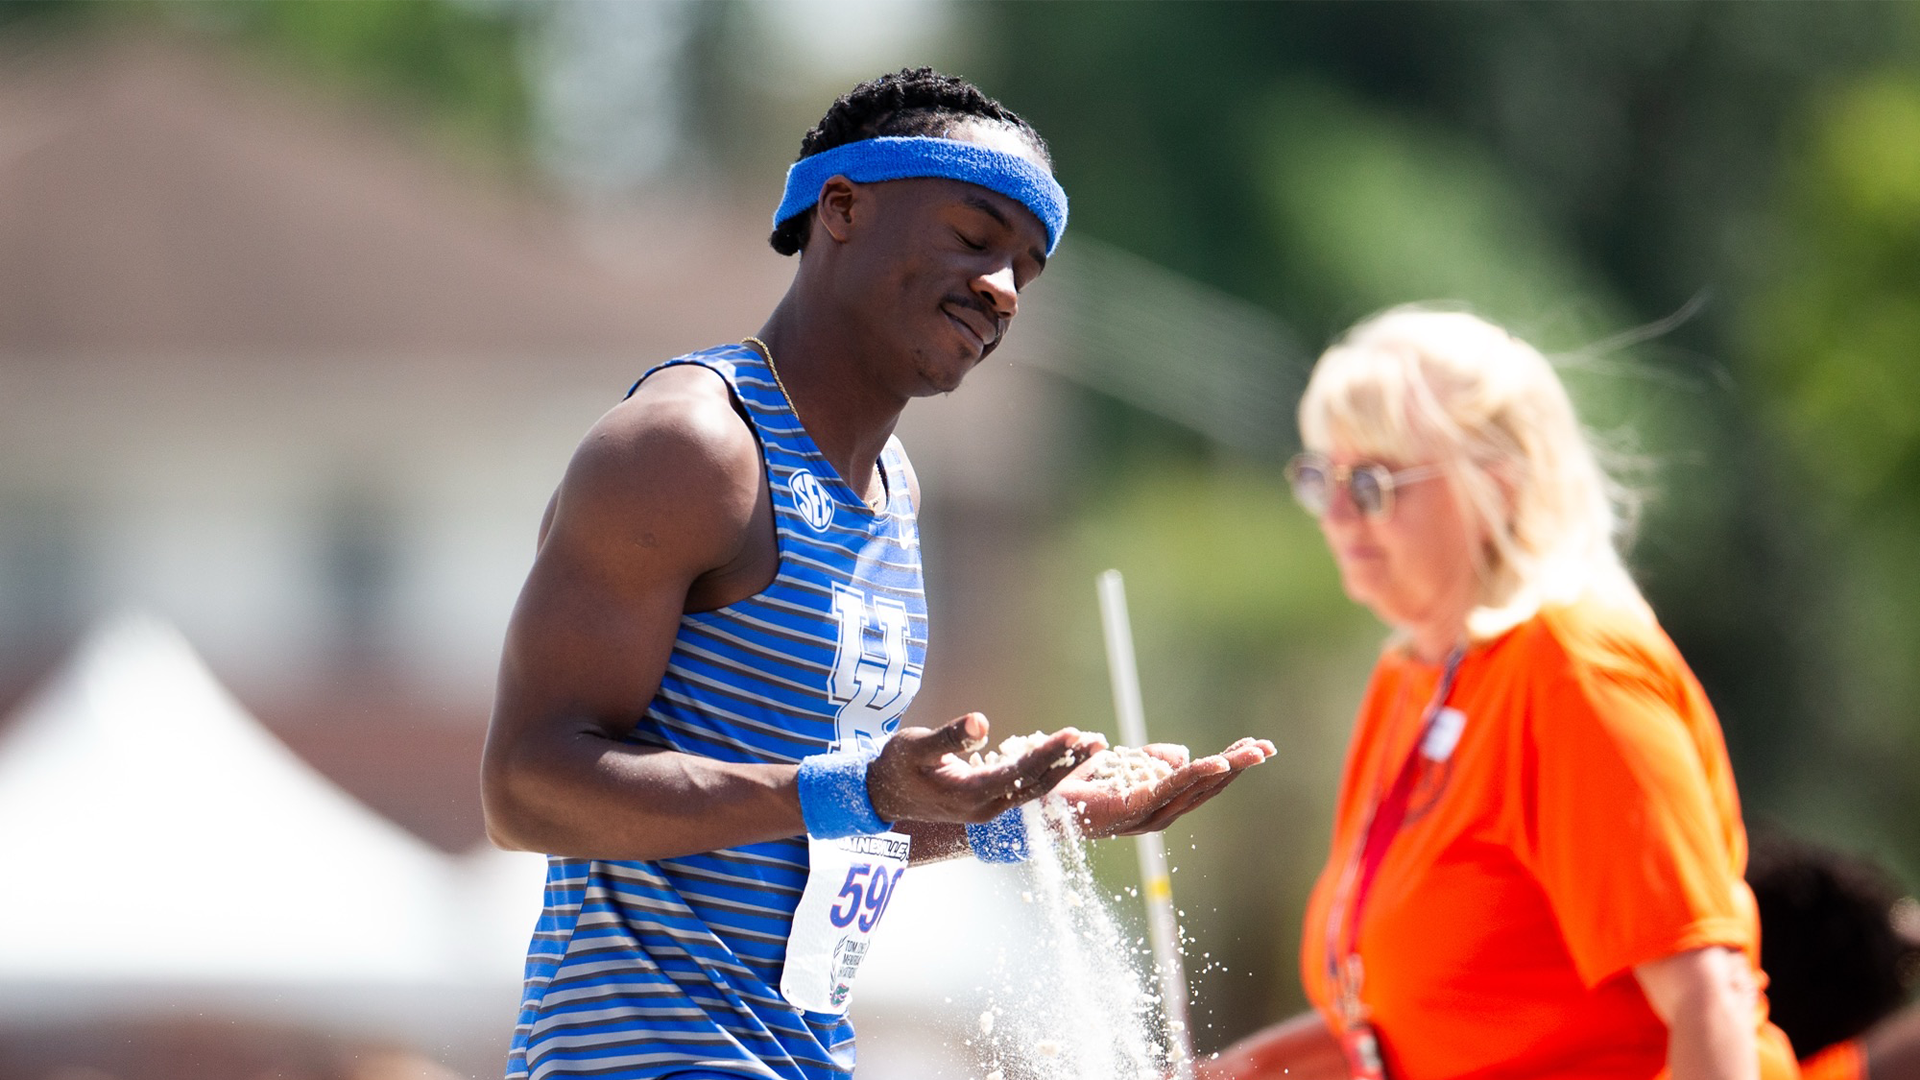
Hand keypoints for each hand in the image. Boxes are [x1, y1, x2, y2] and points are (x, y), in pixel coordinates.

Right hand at [866, 713, 1105, 824]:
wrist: (882, 795)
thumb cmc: (896, 767)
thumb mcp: (914, 745)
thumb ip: (948, 736)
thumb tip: (981, 722)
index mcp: (970, 795)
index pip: (1020, 775)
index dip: (1048, 755)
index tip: (1073, 734)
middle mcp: (986, 808)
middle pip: (1037, 786)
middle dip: (1069, 763)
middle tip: (1098, 740)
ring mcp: (989, 809)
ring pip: (1036, 789)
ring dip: (1065, 767)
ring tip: (1093, 745)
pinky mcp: (990, 803)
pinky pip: (1027, 788)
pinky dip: (1049, 771)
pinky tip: (1067, 757)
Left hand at [1053, 736, 1274, 837]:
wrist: (1042, 806)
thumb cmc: (1080, 788)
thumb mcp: (1124, 764)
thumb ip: (1153, 759)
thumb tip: (1185, 754)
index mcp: (1160, 803)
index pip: (1203, 783)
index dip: (1230, 765)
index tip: (1256, 745)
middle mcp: (1159, 813)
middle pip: (1207, 788)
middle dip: (1238, 767)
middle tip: (1268, 747)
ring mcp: (1147, 814)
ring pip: (1195, 788)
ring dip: (1226, 769)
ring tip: (1253, 751)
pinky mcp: (1132, 808)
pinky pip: (1169, 788)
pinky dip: (1194, 774)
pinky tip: (1216, 761)